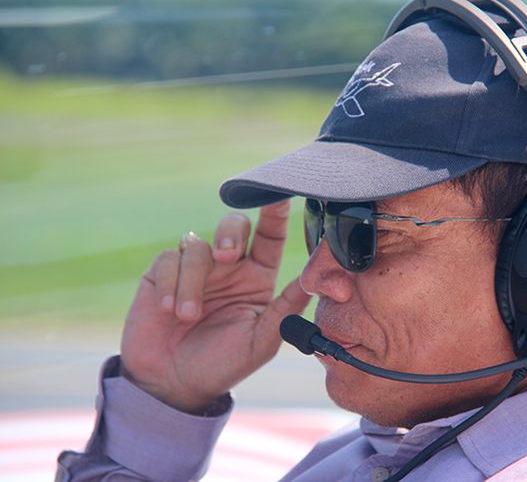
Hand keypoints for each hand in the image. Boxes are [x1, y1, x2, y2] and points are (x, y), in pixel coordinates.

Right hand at [120, 201, 310, 412]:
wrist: (173, 385)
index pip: (270, 236)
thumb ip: (286, 310)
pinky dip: (169, 284)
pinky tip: (168, 311)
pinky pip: (168, 259)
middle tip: (228, 258)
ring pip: (197, 244)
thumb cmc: (223, 364)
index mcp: (257, 277)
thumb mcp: (261, 341)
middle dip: (231, 234)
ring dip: (193, 280)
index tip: (280, 194)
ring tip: (188, 316)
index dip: (275, 213)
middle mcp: (228, 267)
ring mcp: (195, 269)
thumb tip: (313, 281)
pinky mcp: (161, 274)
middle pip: (234, 224)